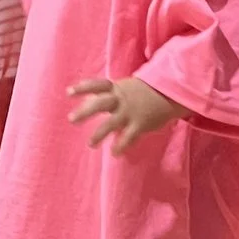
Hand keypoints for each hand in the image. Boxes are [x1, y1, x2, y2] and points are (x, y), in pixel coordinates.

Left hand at [69, 76, 184, 152]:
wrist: (169, 94)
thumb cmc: (144, 93)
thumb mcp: (125, 88)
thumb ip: (109, 96)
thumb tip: (87, 103)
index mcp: (117, 88)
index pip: (97, 85)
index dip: (83, 88)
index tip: (68, 92)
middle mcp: (121, 99)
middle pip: (100, 104)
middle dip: (85, 112)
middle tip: (71, 119)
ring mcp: (130, 112)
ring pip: (111, 123)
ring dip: (99, 134)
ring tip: (91, 144)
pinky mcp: (140, 124)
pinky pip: (128, 137)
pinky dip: (121, 146)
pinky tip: (114, 153)